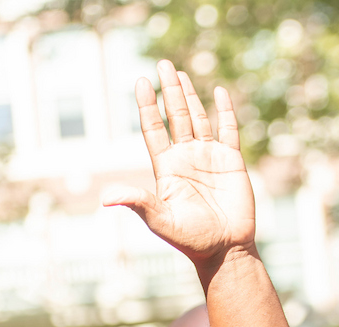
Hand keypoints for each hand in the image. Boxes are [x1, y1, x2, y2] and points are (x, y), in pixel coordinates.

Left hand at [103, 60, 255, 271]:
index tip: (142, 83)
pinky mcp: (232, 161)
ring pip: (198, 118)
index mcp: (167, 168)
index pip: (154, 130)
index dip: (148, 107)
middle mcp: (186, 158)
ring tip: (179, 73)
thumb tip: (106, 199)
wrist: (225, 250)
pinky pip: (229, 130)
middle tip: (161, 64)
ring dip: (190, 96)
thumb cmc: (191, 239)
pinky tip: (219, 92)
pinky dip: (225, 111)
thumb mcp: (160, 220)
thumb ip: (137, 203)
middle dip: (169, 91)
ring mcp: (209, 157)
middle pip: (175, 116)